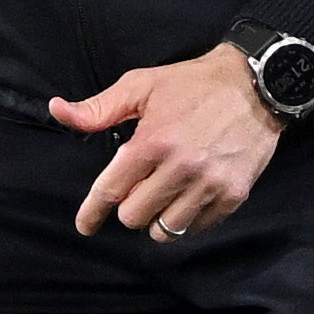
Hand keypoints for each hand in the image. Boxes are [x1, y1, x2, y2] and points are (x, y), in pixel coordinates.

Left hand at [53, 44, 281, 242]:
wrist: (256, 85)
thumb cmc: (193, 84)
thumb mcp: (141, 86)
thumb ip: (99, 108)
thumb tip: (58, 110)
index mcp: (152, 142)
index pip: (111, 190)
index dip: (92, 211)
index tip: (84, 226)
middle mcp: (180, 167)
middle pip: (135, 216)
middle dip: (130, 206)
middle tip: (139, 188)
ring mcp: (209, 184)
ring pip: (166, 229)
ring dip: (157, 218)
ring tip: (163, 197)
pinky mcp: (233, 194)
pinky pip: (197, 227)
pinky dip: (187, 219)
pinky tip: (188, 198)